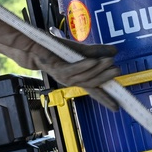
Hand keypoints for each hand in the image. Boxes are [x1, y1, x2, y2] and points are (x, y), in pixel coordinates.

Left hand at [0, 16, 119, 109]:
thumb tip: (116, 51)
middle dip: (106, 79)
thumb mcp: (80, 50)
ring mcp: (63, 76)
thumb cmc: (54, 48)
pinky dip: (85, 65)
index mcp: (76, 78)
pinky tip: (94, 60)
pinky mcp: (57, 68)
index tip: (118, 106)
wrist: (33, 45)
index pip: (94, 90)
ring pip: (84, 77)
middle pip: (92, 83)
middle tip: (118, 71)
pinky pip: (73, 69)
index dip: (106, 99)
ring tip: (109, 62)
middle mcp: (70, 80)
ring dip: (98, 70)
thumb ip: (97, 51)